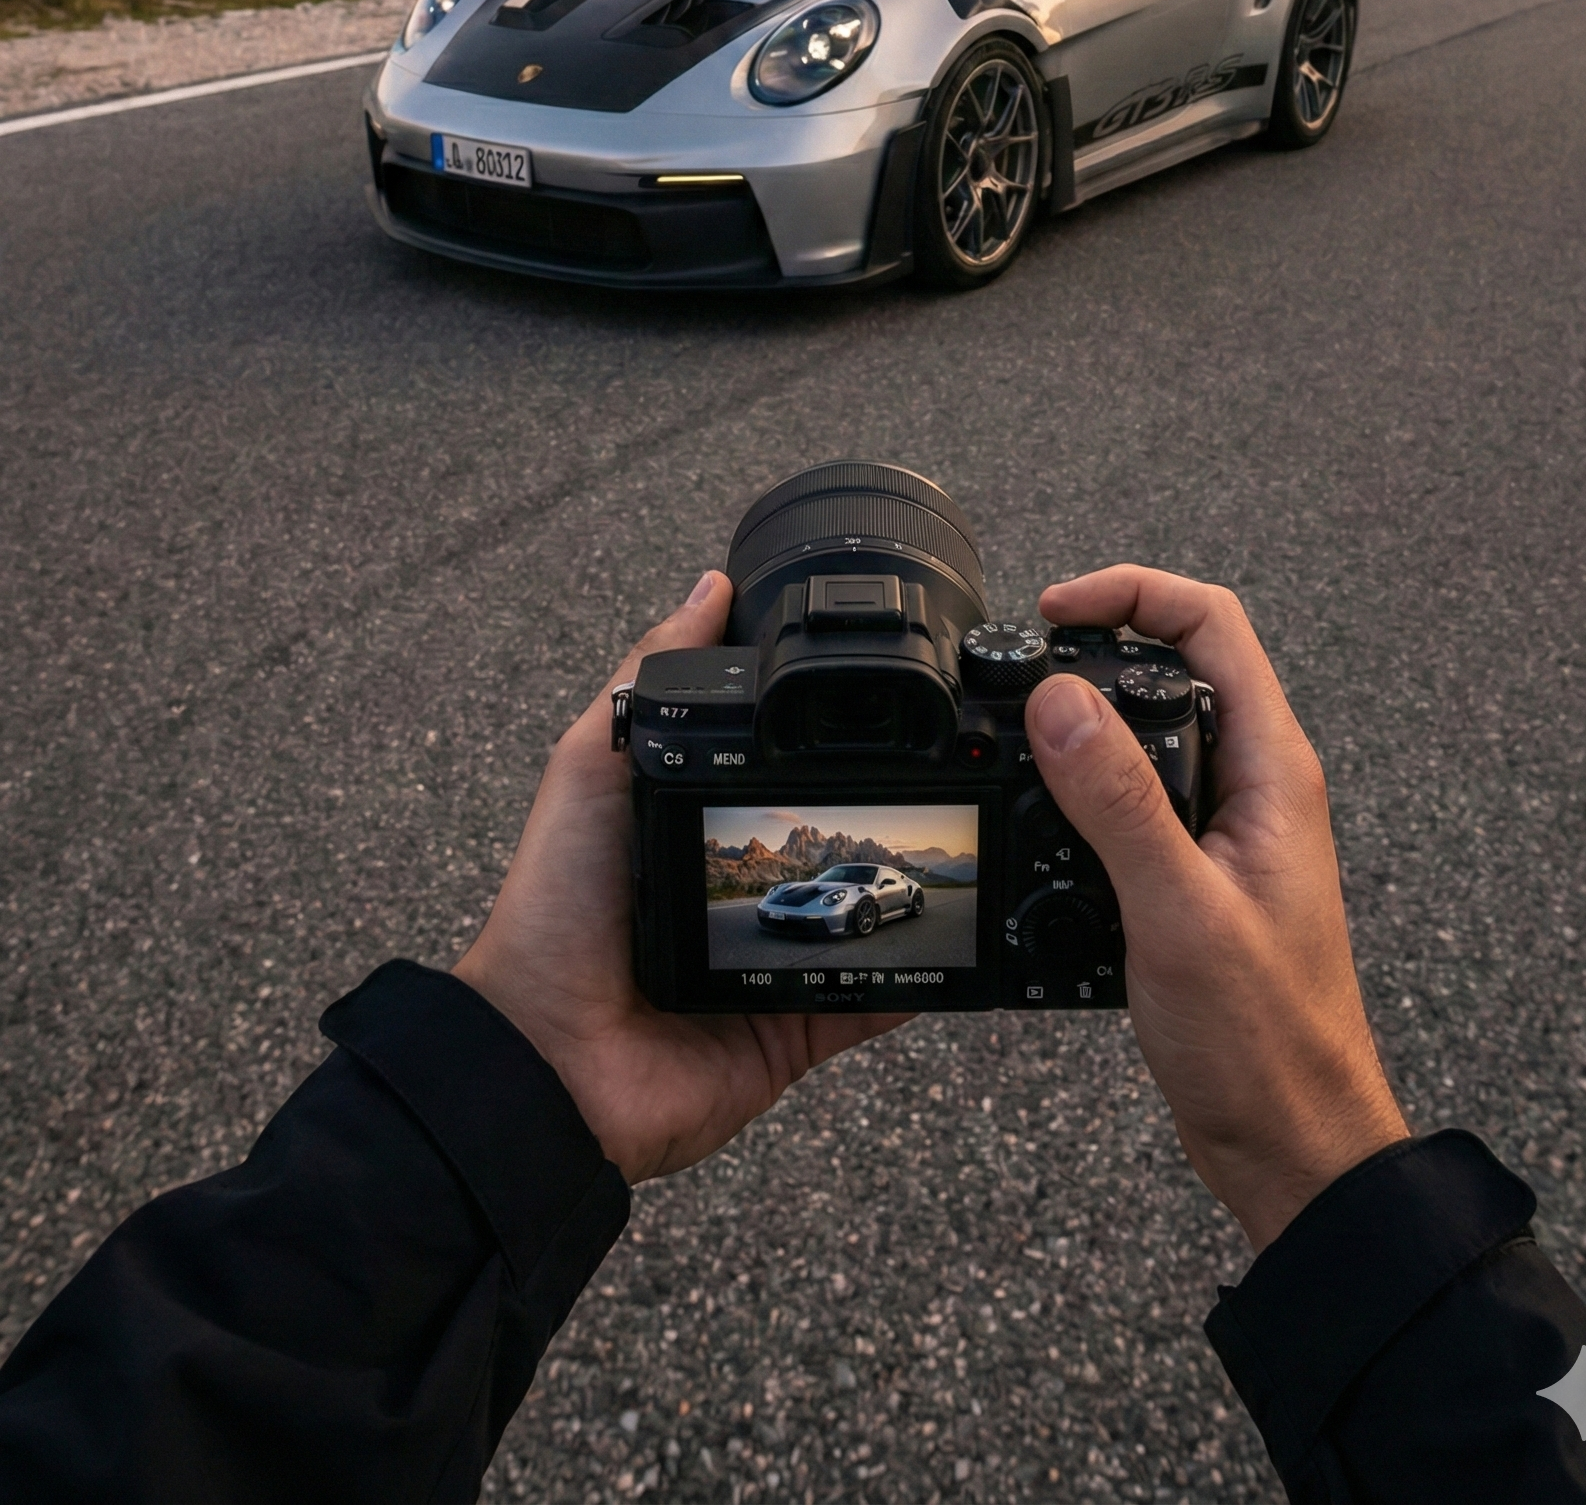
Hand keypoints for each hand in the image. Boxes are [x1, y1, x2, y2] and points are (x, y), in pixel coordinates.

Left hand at [454, 572, 908, 1183]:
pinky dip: (918, 977)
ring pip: (866, 913)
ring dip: (904, 884)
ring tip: (974, 835)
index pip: (780, 764)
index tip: (890, 693)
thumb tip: (713, 586)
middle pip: (833, 833)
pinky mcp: (800, 1023)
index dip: (831, 735)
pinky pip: (876, 998)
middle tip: (955, 761)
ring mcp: (778, 958)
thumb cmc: (556, 907)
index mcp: (698, 818)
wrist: (551, 1058)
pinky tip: (958, 942)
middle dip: (885, 803)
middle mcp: (742, 885)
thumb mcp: (591, 766)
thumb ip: (647, 678)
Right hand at [1025, 568, 1407, 1251]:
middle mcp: (1257, 787)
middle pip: (1176, 665)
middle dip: (1096, 647)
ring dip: (1085, 722)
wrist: (1293, 1147)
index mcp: (1273, 772)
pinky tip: (1041, 824)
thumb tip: (1059, 699)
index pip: (1212, 624)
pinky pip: (1136, 800)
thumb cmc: (1265, 1044)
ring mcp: (1228, 831)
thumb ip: (1119, 801)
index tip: (1052, 611)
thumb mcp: (1178, 911)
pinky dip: (1083, 793)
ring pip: (1151, 733)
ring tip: (1017, 735)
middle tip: (1020, 667)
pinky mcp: (1198, 876)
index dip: (1131, 593)